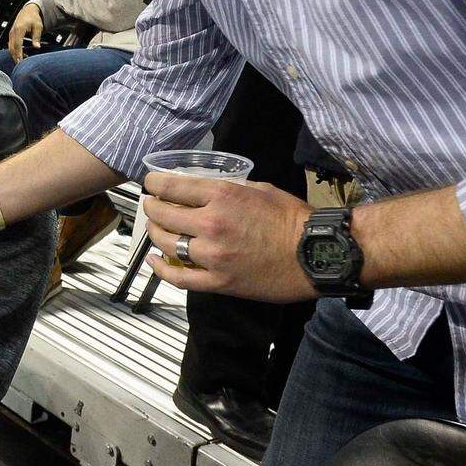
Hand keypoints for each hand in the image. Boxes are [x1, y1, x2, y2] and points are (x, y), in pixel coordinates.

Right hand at [7, 3, 43, 62]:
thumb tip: (37, 47)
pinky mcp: (12, 34)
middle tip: (20, 65)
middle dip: (15, 57)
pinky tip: (20, 54)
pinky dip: (14, 50)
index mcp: (19, 29)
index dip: (18, 54)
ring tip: (21, 61)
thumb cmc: (34, 18)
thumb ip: (36, 37)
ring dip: (15, 54)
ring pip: (10, 47)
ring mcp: (11, 33)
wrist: (29, 10)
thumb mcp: (38, 27)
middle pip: (12, 47)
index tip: (20, 61)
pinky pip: (11, 44)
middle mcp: (13, 32)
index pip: (17, 44)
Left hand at [143, 171, 316, 302]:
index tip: (150, 183)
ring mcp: (212, 255)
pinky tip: (154, 260)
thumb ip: (228, 188)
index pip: (171, 186)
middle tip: (152, 206)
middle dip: (152, 207)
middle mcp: (211, 223)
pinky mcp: (218, 282)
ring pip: (166, 243)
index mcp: (221, 196)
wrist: (315, 254)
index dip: (154, 183)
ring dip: (155, 233)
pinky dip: (162, 269)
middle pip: (163, 214)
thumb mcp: (259, 188)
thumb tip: (205, 189)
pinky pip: (180, 277)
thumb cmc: (292, 219)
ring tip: (154, 228)